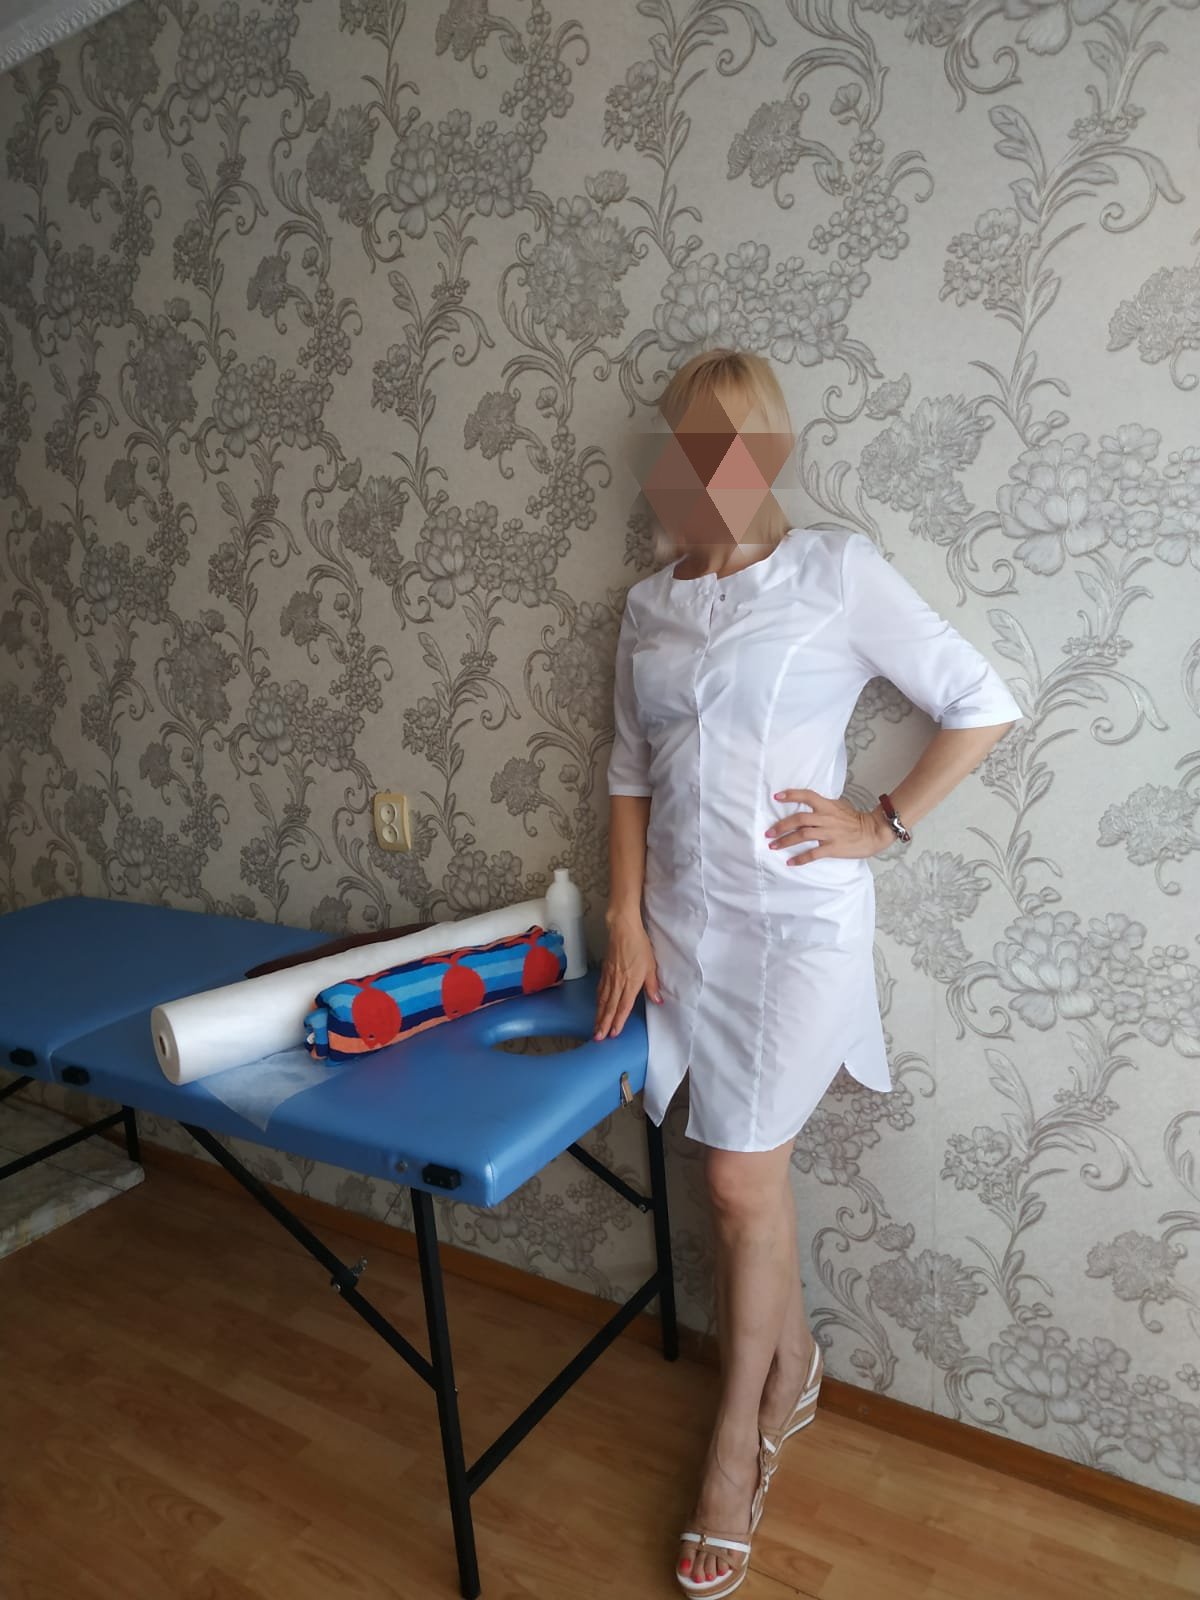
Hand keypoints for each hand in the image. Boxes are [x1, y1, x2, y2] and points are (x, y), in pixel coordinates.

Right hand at [595, 915, 662, 1038]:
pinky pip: (600, 989)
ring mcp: (609, 977)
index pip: (623, 1006)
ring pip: (603, 1000)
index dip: (618, 1021)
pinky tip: (598, 1006)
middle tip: (599, 1037)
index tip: (614, 1033)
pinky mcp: (605, 970)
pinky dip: (598, 1000)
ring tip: (596, 1027)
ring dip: (599, 1015)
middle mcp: (618, 982)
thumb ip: (652, 985)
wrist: (623, 929)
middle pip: (610, 1007)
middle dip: (604, 1023)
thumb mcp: (651, 966)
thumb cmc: (639, 946)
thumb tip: (658, 1001)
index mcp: (630, 983)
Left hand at [765, 788, 892, 864]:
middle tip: (768, 832)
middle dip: (781, 826)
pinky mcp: (833, 848)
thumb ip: (824, 806)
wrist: (873, 832)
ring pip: (802, 835)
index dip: (791, 795)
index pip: (807, 796)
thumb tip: (809, 804)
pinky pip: (813, 853)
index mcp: (827, 806)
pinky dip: (800, 858)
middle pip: (799, 819)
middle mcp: (826, 818)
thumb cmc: (856, 820)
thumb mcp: (839, 806)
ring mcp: (829, 833)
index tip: (776, 797)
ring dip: (785, 841)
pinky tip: (790, 862)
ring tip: (773, 846)